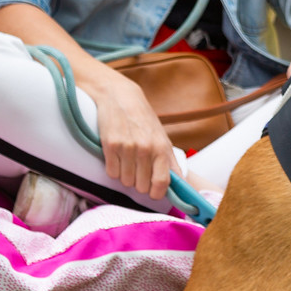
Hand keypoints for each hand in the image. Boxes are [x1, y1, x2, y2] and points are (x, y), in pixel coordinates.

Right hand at [87, 68, 174, 200]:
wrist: (120, 97)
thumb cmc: (143, 120)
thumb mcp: (162, 138)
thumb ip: (170, 162)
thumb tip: (179, 185)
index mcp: (162, 149)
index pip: (162, 183)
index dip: (156, 193)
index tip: (152, 191)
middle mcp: (146, 149)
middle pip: (141, 186)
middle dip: (139, 183)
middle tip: (137, 170)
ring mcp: (127, 148)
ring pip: (125, 181)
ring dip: (125, 175)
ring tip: (127, 160)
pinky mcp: (110, 146)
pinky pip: (111, 172)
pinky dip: (113, 169)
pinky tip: (116, 156)